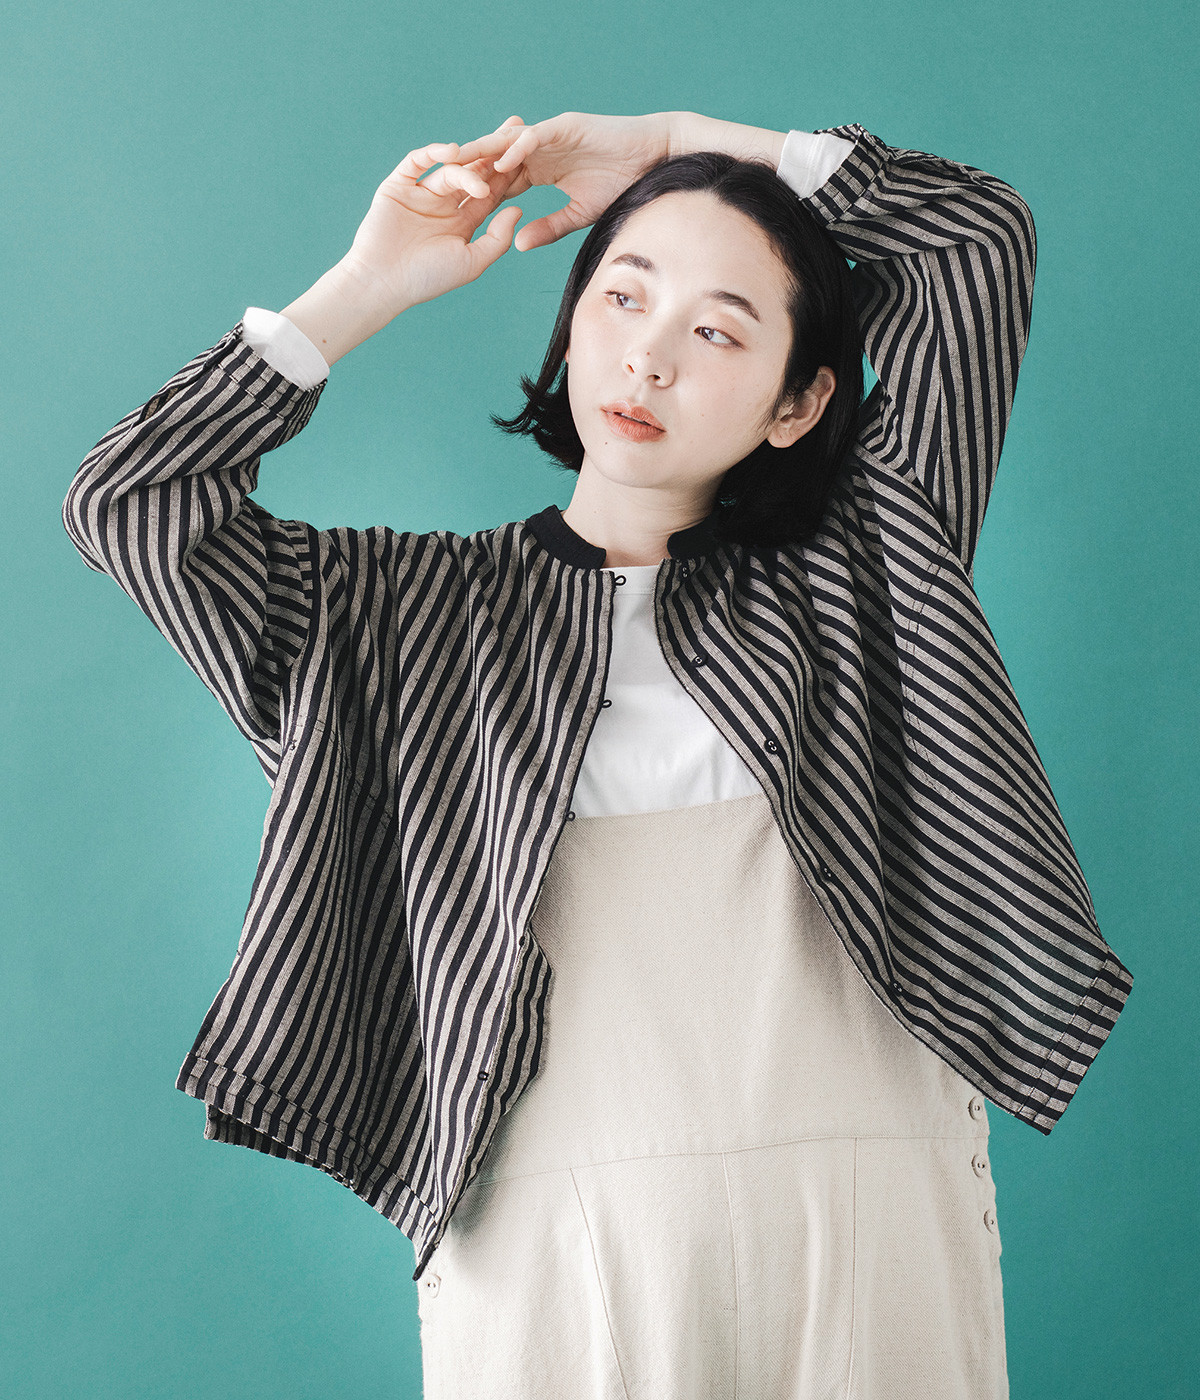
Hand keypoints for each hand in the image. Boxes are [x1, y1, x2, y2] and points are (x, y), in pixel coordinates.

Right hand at [340, 136, 528, 313]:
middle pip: (474, 172)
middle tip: (517, 127)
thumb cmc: (428, 279)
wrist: (383, 283)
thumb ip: (497, 238)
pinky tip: (452, 151)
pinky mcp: (398, 185)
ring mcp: (421, 193)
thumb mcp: (471, 262)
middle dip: (494, 152)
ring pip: (449, 169)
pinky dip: (432, 153)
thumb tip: (518, 209)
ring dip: (468, 166)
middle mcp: (444, 204)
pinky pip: (416, 162)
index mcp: (463, 222)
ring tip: (485, 166)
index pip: (491, 193)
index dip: (510, 175)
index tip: (531, 155)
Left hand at [449, 111, 677, 251]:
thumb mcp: (578, 214)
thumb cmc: (621, 185)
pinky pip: (535, 137)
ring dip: (482, 153)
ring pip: (507, 143)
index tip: (453, 215)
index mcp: (540, 169)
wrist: (652, 160)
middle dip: (469, 172)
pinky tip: (500, 161)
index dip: (478, 196)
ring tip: (456, 165)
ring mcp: (550, 135)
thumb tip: (518, 245)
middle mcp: (539, 149)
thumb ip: (548, 228)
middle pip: (495, 160)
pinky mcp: (566, 126)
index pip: (501, 182)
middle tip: (437, 186)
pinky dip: (517, 147)